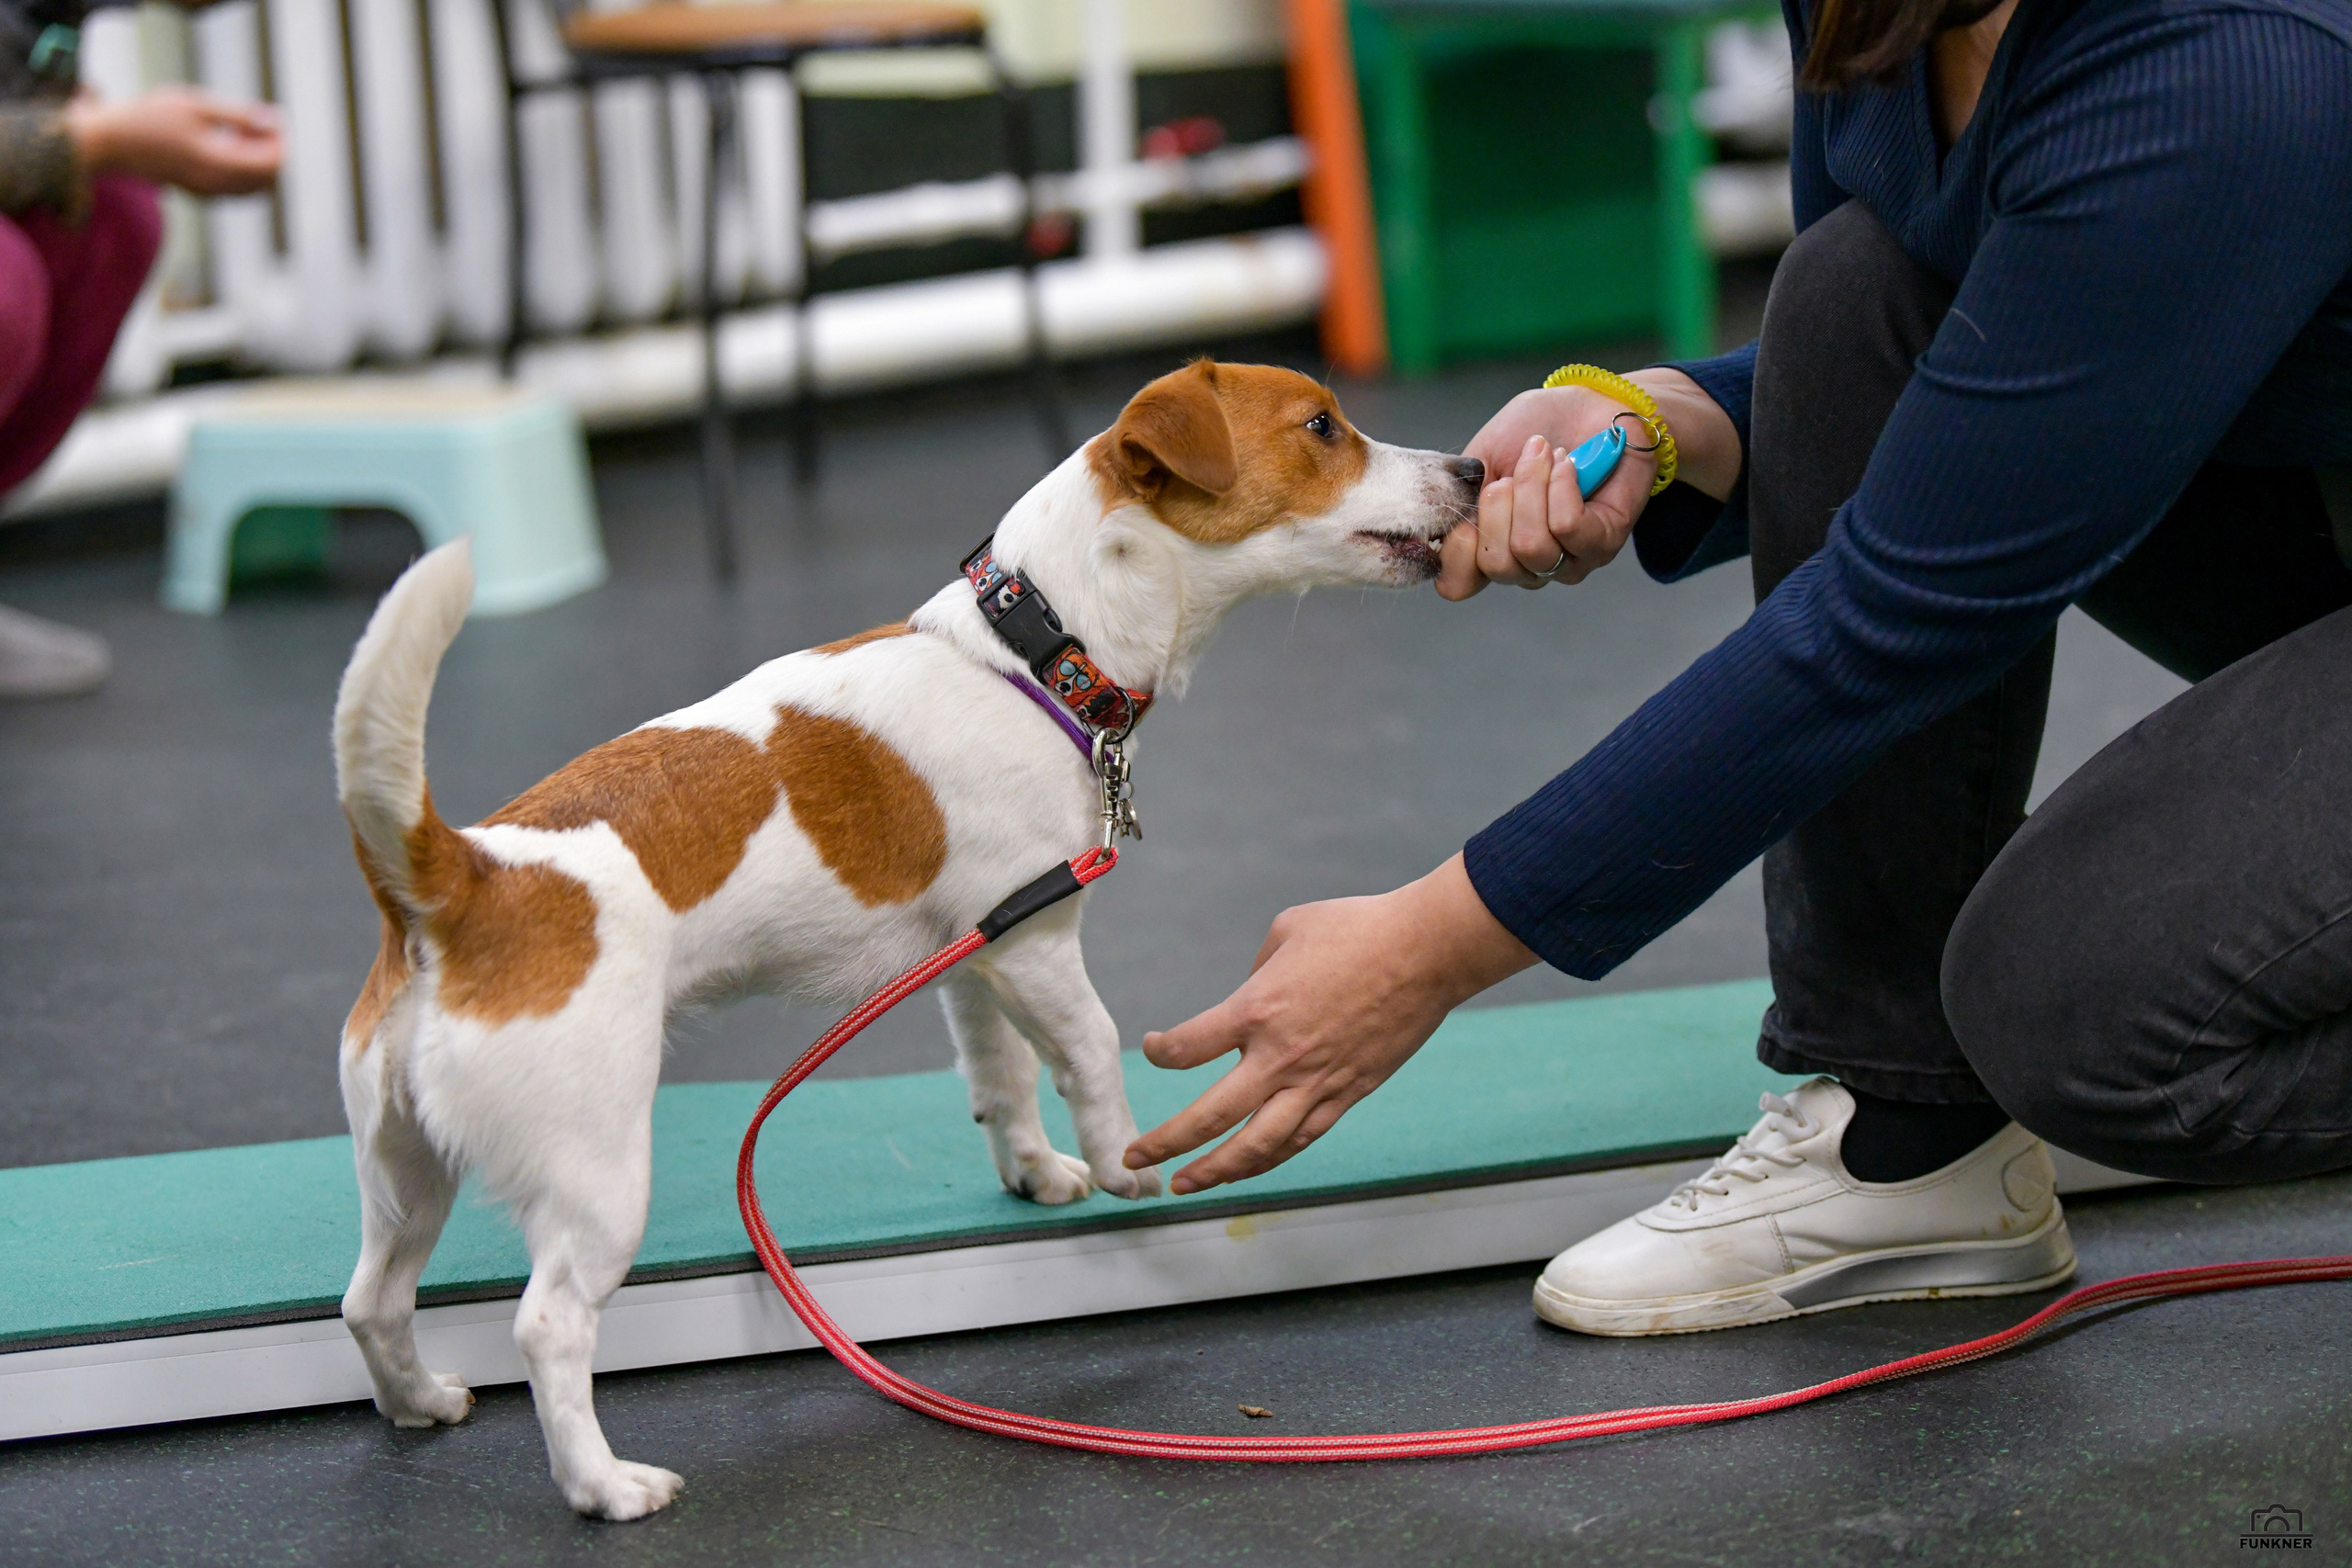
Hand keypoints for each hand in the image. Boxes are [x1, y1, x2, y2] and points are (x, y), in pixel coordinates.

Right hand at [64, 87, 281, 196]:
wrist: (111, 142)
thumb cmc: (149, 118)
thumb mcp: (196, 106)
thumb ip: (238, 115)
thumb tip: (274, 121)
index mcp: (216, 165)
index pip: (271, 165)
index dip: (279, 142)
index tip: (272, 119)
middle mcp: (216, 187)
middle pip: (268, 179)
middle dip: (272, 152)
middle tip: (255, 123)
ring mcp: (209, 194)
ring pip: (255, 187)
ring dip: (258, 160)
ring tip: (239, 131)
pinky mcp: (201, 194)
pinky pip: (238, 189)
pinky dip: (243, 169)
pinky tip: (226, 143)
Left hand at [1122, 855, 1536, 1194]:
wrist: (1426, 951)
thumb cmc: (1358, 928)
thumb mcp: (1288, 929)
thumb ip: (1257, 970)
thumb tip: (1252, 992)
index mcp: (1256, 1010)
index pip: (1188, 1049)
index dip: (1161, 1053)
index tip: (1155, 1049)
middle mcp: (1280, 1057)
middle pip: (1209, 1117)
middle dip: (1166, 1143)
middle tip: (1136, 1160)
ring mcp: (1317, 1083)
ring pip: (1257, 1146)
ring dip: (1216, 1170)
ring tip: (1188, 1184)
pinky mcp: (1349, 1094)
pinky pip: (1301, 1139)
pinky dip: (1270, 1159)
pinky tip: (1249, 1167)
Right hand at [1437, 369, 1741, 600]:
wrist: (1590, 404)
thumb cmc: (1535, 428)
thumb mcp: (1481, 459)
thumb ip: (1458, 499)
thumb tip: (1447, 532)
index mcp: (1491, 547)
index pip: (1459, 585)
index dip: (1455, 552)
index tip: (1468, 503)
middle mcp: (1528, 564)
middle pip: (1498, 565)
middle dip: (1497, 505)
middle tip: (1511, 470)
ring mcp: (1567, 561)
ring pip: (1531, 546)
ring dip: (1531, 488)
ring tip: (1542, 455)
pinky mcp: (1602, 543)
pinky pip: (1567, 528)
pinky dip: (1560, 487)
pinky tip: (1567, 464)